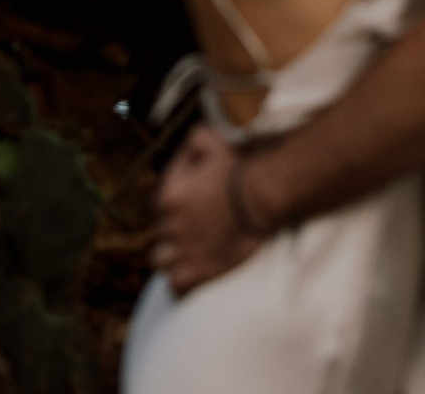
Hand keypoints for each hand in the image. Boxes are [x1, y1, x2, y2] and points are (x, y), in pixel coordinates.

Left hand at [155, 125, 266, 295]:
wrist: (264, 195)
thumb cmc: (240, 165)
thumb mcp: (211, 139)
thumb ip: (191, 142)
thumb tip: (187, 149)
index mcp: (169, 196)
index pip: (160, 204)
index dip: (176, 205)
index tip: (193, 206)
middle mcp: (169, 225)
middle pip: (161, 233)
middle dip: (175, 230)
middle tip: (198, 228)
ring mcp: (181, 252)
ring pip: (161, 260)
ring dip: (173, 257)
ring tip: (192, 252)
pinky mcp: (195, 274)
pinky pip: (175, 285)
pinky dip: (182, 280)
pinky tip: (195, 271)